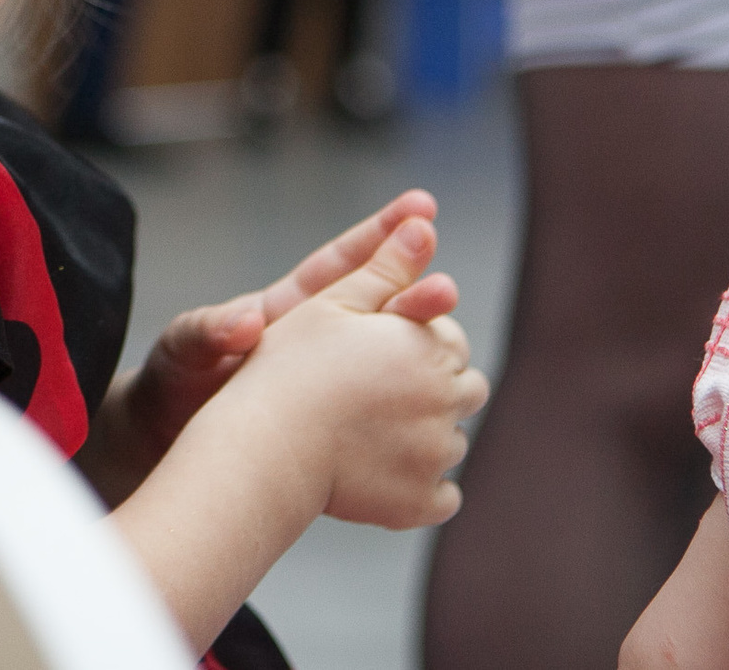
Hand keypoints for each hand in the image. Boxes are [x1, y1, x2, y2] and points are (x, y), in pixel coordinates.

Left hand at [93, 192, 456, 496]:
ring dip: (420, 357)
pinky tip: (439, 428)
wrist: (167, 438)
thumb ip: (208, 329)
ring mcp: (333, 387)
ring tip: (453, 353)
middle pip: (379, 313)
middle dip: (416, 297)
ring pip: (388, 366)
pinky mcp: (336, 432)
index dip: (384, 236)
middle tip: (448, 289)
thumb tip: (244, 322)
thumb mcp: (183, 347)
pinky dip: (406, 422)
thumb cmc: (175, 382)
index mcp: (289, 310)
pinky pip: (379, 422)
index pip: (344, 265)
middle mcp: (321, 345)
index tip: (422, 208)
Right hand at [235, 213, 491, 529]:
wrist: (262, 446)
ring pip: (454, 442)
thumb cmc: (287, 367)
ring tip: (375, 433)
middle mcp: (444, 400)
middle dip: (435, 387)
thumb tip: (425, 225)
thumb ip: (384, 267)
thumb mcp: (331, 303)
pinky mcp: (417, 504)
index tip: (385, 350)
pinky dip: (422, 489)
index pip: (451, 338)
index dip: (419, 341)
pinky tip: (386, 476)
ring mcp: (435, 456)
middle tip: (383, 392)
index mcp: (427, 346)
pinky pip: (443, 497)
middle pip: (466, 389)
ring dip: (428, 436)